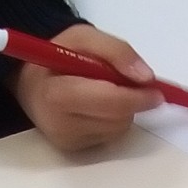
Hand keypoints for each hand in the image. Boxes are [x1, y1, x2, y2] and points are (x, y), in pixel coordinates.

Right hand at [7, 23, 162, 151]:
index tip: (156, 90)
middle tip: (133, 83)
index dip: (135, 96)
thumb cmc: (58, 56)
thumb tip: (146, 77)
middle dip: (132, 100)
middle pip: (117, 118)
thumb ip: (116, 51)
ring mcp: (67, 140)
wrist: (31, 80)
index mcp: (56, 94)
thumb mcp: (84, 37)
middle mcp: (58, 124)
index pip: (107, 101)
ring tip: (105, 90)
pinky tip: (98, 106)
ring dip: (124, 109)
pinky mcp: (74, 150)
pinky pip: (111, 136)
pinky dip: (114, 119)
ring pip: (118, 128)